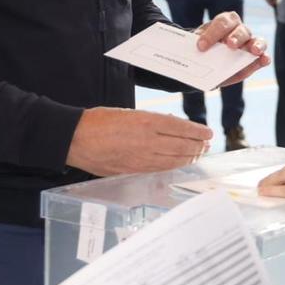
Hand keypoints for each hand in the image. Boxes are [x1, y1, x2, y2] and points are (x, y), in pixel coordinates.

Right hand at [66, 107, 211, 175]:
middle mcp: (147, 141)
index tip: (208, 132)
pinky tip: (180, 164)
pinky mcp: (133, 170)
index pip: (181, 128)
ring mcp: (141, 158)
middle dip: (198, 145)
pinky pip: (160, 169)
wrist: (76, 139)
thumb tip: (172, 125)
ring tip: (199, 154)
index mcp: (147, 122)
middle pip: (182, 145)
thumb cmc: (100, 121)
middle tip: (207, 144)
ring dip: (190, 157)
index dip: (197, 132)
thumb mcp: (130, 113)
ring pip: (174, 160)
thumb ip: (152, 121)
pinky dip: (174, 166)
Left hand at [197, 11, 270, 86]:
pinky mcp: (255, 59)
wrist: (208, 63)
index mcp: (224, 22)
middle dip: (235, 37)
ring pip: (256, 40)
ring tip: (254, 51)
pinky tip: (264, 60)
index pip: (222, 23)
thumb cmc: (205, 50)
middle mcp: (239, 30)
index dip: (212, 34)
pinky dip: (264, 58)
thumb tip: (200, 51)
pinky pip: (263, 57)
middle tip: (229, 44)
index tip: (201, 46)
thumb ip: (200, 48)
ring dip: (256, 45)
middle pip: (240, 30)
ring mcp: (250, 43)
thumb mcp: (198, 47)